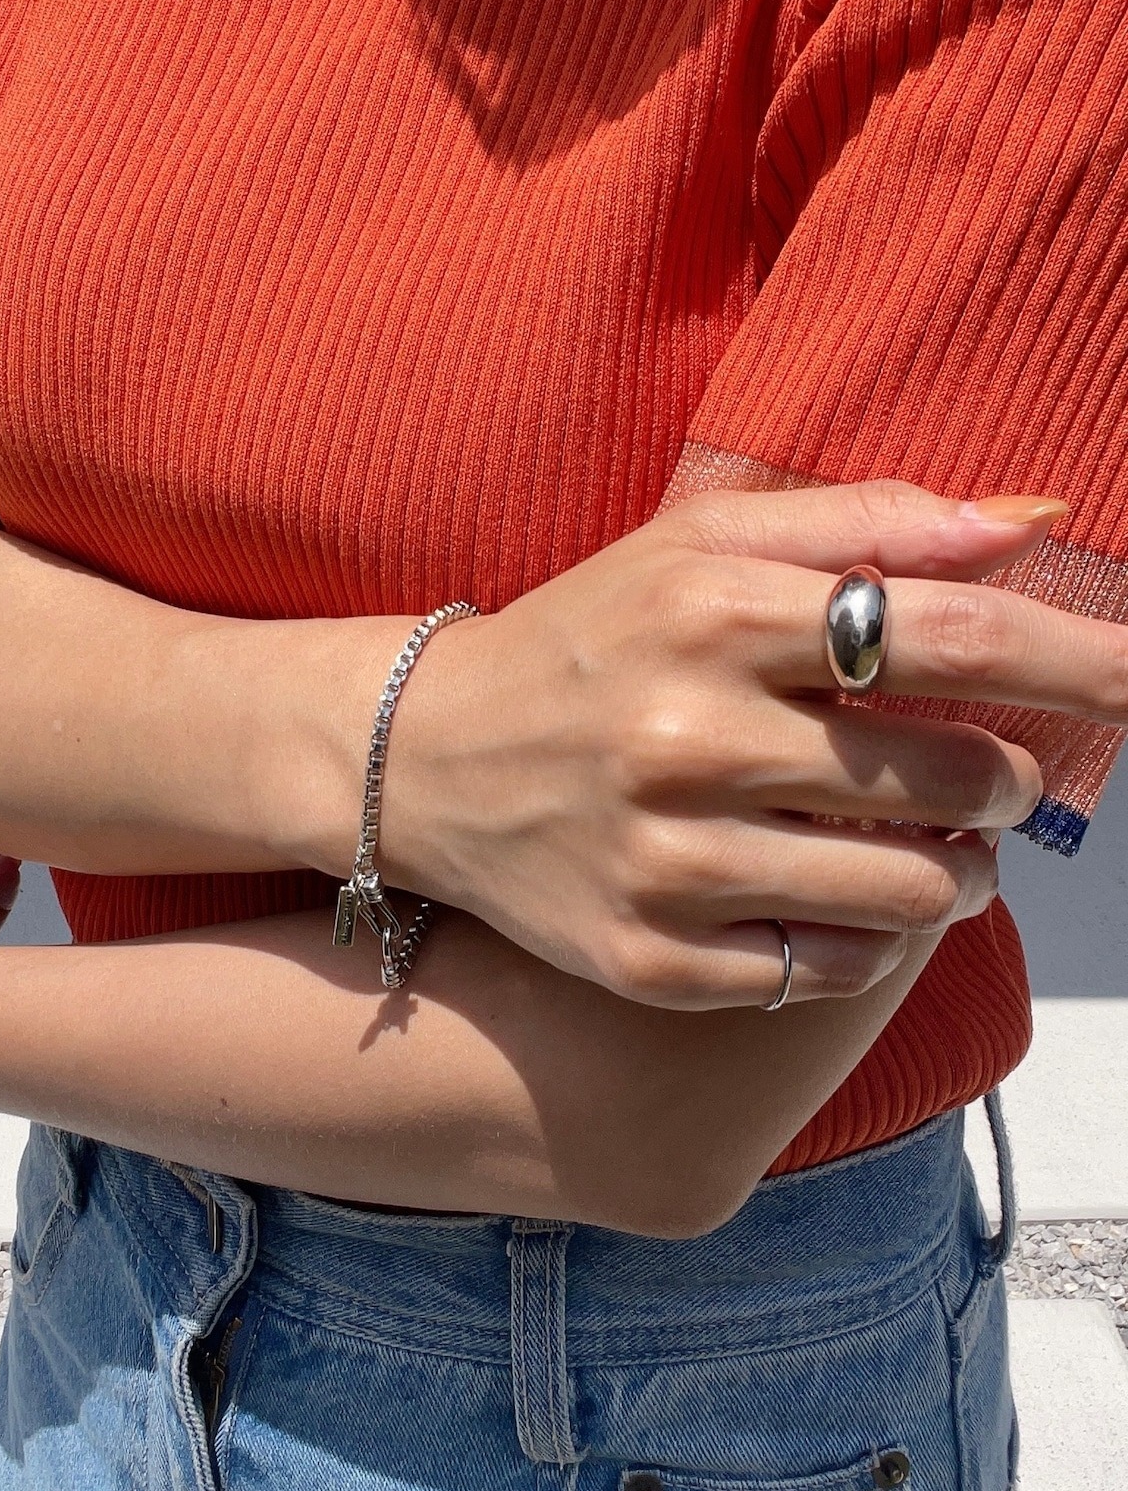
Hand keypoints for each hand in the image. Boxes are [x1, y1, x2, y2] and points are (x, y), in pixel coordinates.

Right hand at [383, 481, 1095, 1009]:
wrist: (426, 758)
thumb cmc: (588, 636)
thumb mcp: (697, 543)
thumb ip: (865, 520)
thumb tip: (1035, 527)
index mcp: (705, 613)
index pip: (940, 635)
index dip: (1074, 659)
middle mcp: (683, 739)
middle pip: (946, 778)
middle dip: (1010, 782)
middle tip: (993, 776)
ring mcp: (663, 863)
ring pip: (906, 893)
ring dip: (959, 872)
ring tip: (934, 846)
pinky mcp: (647, 958)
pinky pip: (826, 970)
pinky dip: (866, 937)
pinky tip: (836, 895)